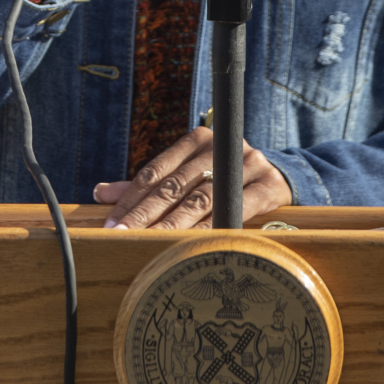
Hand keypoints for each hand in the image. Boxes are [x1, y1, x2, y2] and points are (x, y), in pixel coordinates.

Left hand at [94, 127, 292, 228]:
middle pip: (174, 186)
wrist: (282, 178)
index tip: (111, 222)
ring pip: (200, 200)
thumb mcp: (189, 176)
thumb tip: (101, 194)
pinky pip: (233, 211)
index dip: (131, 197)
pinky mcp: (268, 186)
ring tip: (146, 242)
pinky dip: (210, 228)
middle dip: (144, 214)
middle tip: (119, 235)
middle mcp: (220, 147)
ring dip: (170, 224)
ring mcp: (246, 164)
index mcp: (197, 140)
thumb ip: (149, 185)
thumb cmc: (225, 179)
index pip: (156, 171)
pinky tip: (190, 243)